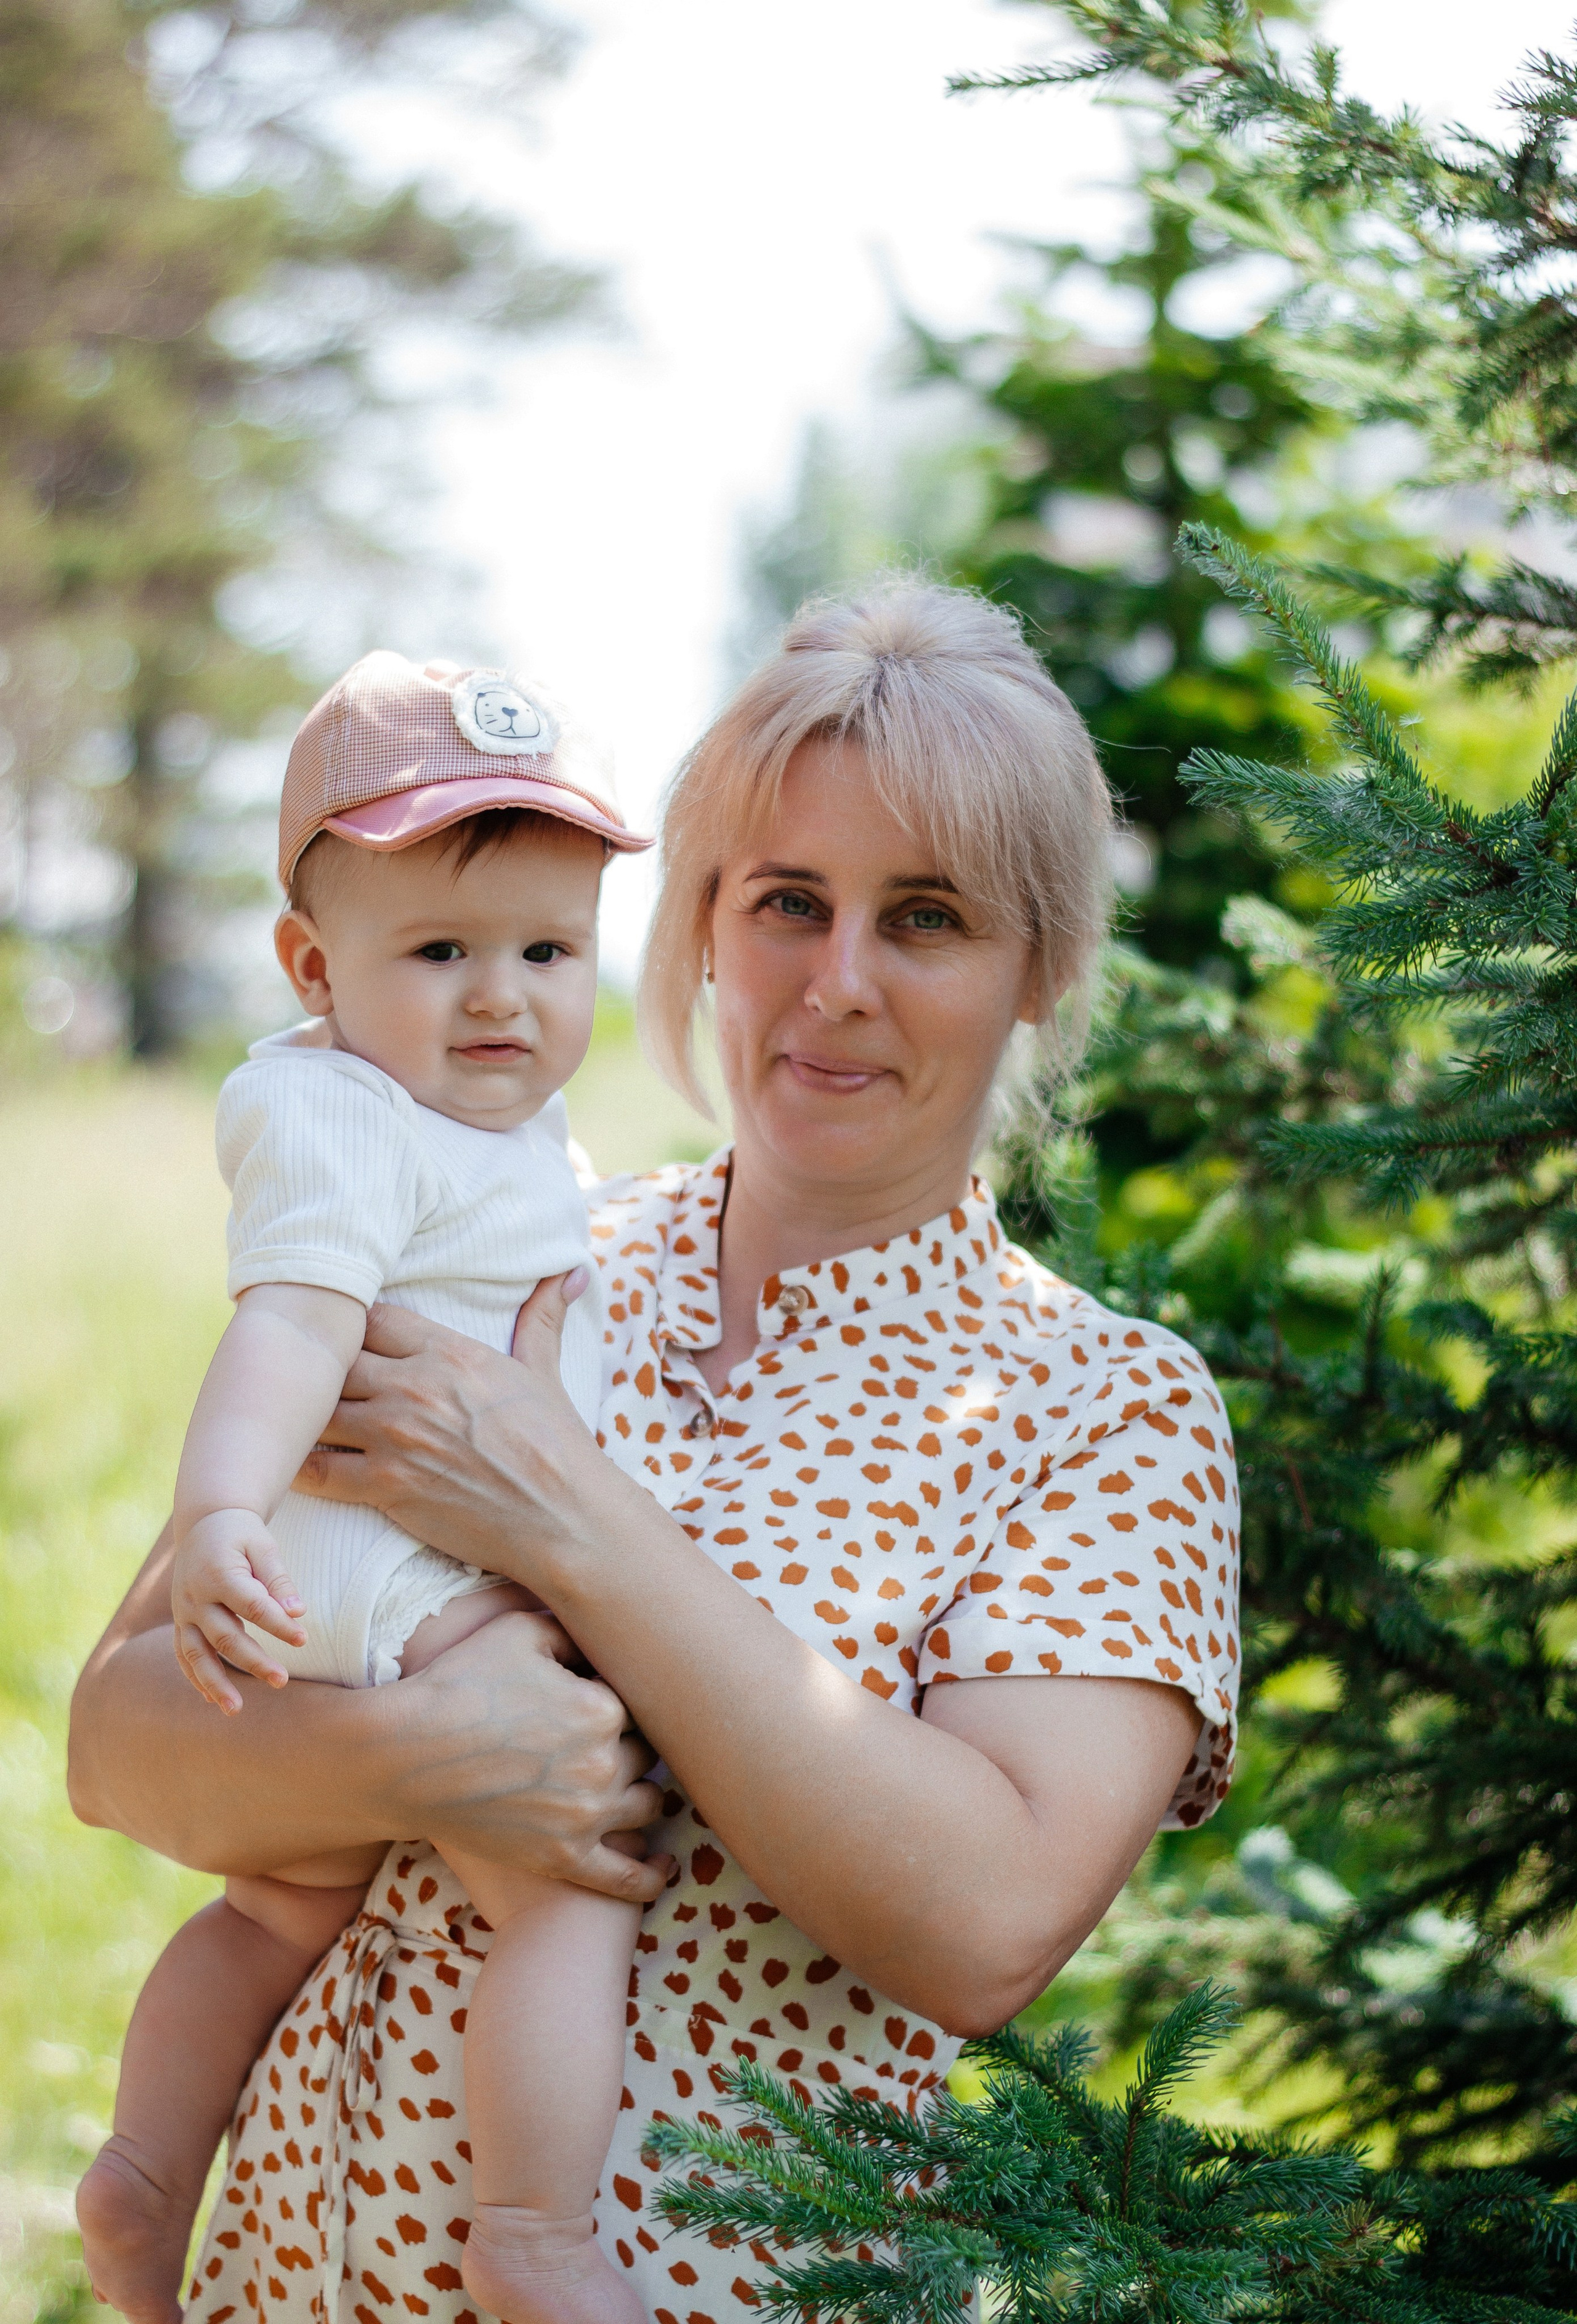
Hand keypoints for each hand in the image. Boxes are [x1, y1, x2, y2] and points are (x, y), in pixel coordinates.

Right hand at [171, 1508, 306, 1713]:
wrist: (204, 1522)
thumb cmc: (241, 1534)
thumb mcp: (263, 1545)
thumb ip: (278, 1579)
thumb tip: (298, 1612)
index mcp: (218, 1573)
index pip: (252, 1606)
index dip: (278, 1625)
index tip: (304, 1639)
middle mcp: (195, 1596)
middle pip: (225, 1636)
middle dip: (254, 1662)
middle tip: (282, 1681)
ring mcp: (183, 1611)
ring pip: (196, 1654)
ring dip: (215, 1684)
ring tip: (236, 1710)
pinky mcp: (179, 1620)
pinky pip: (183, 1653)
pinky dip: (195, 1677)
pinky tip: (211, 1700)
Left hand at [295, 1271, 614, 1589]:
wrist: (564, 1518)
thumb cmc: (557, 1445)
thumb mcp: (545, 1372)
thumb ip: (542, 1318)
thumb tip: (572, 1272)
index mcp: (449, 1351)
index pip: (373, 1318)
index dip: (357, 1329)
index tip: (351, 1344)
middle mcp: (413, 1386)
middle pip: (335, 1361)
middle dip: (324, 1373)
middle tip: (310, 1386)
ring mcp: (395, 1436)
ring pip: (318, 1413)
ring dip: (307, 1419)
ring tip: (293, 1424)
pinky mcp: (385, 1486)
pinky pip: (317, 1471)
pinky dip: (300, 1468)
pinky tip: (292, 1467)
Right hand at [395, 1608, 675, 1900]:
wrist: (401, 1755)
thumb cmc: (457, 1684)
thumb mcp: (520, 1631)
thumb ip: (574, 1630)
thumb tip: (603, 1637)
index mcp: (602, 1707)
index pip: (640, 1704)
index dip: (618, 1699)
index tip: (596, 1698)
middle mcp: (604, 1764)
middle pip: (647, 1755)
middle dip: (631, 1746)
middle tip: (607, 1741)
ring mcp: (585, 1817)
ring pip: (648, 1807)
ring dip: (642, 1795)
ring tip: (631, 1789)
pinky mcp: (563, 1859)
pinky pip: (625, 1878)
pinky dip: (650, 1876)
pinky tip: (663, 1869)